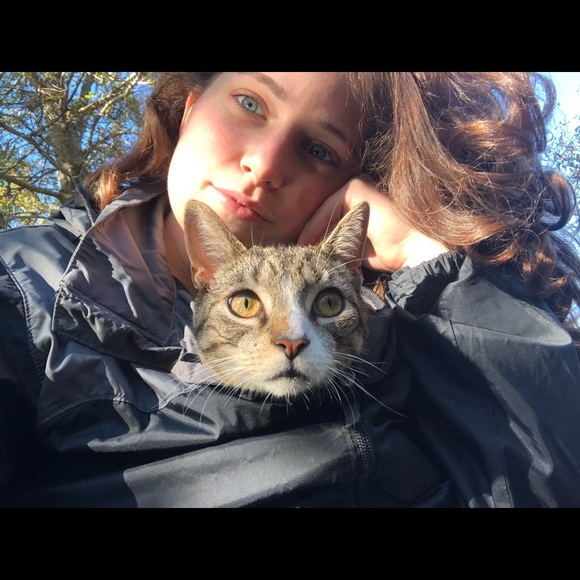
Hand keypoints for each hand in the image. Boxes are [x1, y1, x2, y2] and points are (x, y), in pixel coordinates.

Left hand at [298, 178, 448, 272]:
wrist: (408, 249)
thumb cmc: (385, 254)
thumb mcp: (354, 247)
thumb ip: (338, 243)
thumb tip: (313, 251)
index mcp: (356, 205)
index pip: (326, 219)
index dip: (312, 237)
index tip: (301, 256)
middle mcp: (356, 192)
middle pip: (323, 214)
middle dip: (309, 234)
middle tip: (296, 253)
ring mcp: (356, 186)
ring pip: (322, 211)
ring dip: (309, 232)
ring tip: (300, 251)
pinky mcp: (355, 188)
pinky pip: (328, 208)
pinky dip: (316, 225)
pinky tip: (309, 243)